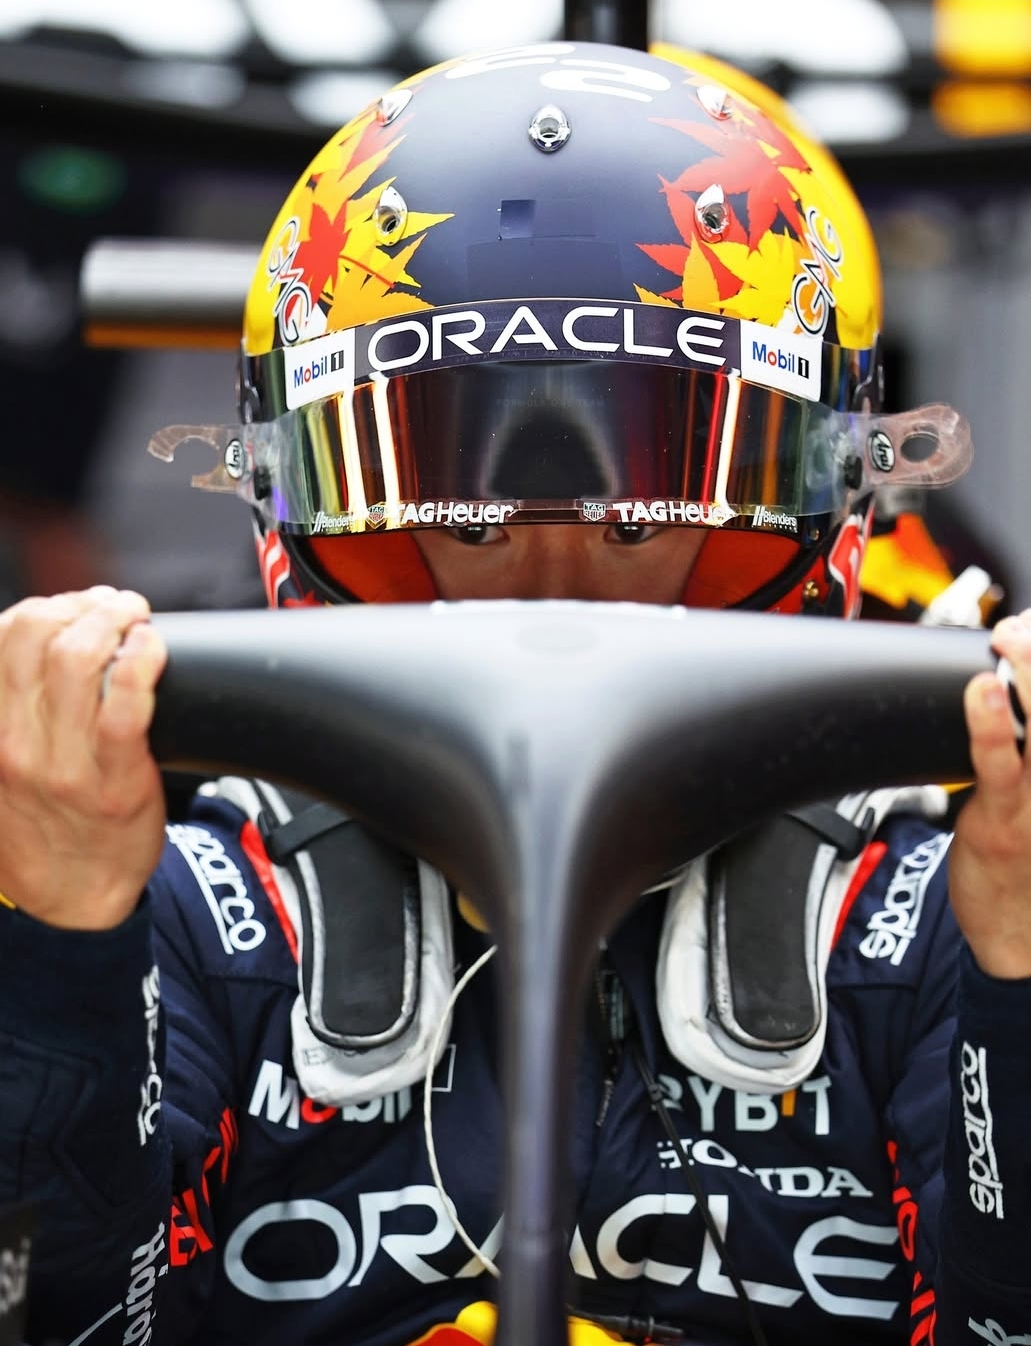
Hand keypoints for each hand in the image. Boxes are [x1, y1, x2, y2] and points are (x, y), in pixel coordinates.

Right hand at [0, 586, 167, 929]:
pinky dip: (141, 663)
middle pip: (39, 635)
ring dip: (115, 622)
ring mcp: (64, 763)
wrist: (72, 900)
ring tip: (135, 620)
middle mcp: (15, 743)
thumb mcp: (3, 766)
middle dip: (85, 605)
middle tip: (116, 606)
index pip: (4, 636)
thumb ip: (9, 711)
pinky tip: (152, 649)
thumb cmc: (44, 825)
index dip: (47, 606)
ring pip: (79, 659)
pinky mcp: (114, 780)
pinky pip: (124, 705)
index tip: (76, 606)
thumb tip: (35, 645)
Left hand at [950, 609, 1030, 977]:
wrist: (1017, 928)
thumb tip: (1004, 683)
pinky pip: (1000, 764)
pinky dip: (991, 725)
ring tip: (1008, 639)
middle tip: (1019, 626)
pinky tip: (983, 691)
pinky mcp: (1007, 817)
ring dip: (1029, 675)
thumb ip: (1024, 744)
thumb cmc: (1027, 849)